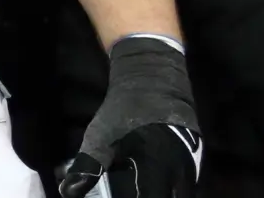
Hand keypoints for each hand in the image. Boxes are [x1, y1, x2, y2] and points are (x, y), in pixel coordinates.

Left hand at [58, 37, 200, 196]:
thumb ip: (87, 167)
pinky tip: (147, 187)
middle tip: (128, 193)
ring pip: (179, 194)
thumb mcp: (100, 136)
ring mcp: (192, 168)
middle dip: (150, 197)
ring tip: (135, 190)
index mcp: (159, 166)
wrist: (154, 79)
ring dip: (160, 194)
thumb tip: (69, 192)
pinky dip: (167, 190)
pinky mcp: (194, 164)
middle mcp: (183, 171)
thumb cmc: (125, 108)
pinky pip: (183, 187)